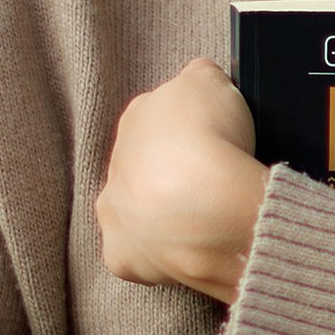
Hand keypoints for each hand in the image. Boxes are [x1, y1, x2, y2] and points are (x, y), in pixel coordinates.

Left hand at [96, 60, 266, 304]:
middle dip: (175, 173)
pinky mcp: (122, 255)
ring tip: (205, 220)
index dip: (195, 131)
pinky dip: (156, 256)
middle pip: (147, 165)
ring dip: (163, 214)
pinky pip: (135, 256)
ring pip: (135, 209)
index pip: (164, 119)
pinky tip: (185, 250)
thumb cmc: (210, 140)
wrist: (206, 206)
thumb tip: (199, 83)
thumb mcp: (212, 81)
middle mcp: (117, 161)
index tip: (219, 143)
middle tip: (214, 183)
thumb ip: (201, 78)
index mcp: (137, 116)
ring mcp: (115, 210)